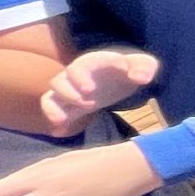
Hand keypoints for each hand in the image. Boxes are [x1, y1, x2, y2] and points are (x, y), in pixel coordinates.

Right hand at [42, 48, 158, 132]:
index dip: (80, 77)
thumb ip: (144, 68)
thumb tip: (141, 78)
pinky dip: (55, 121)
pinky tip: (59, 131)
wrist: (122, 76)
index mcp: (92, 63)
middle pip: (58, 81)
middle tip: (88, 104)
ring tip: (62, 120)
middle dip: (68, 93)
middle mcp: (76, 77)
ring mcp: (71, 91)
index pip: (79, 67)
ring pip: (50, 97)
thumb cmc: (132, 67)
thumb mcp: (144, 64)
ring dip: (53, 108)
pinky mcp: (71, 106)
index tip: (90, 90)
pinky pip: (55, 112)